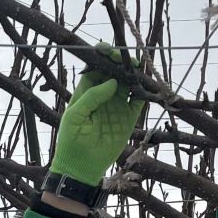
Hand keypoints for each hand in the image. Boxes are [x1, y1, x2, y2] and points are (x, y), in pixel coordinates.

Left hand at [49, 48, 146, 186]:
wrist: (81, 167)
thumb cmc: (71, 141)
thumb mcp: (75, 117)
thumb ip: (91, 97)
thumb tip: (112, 81)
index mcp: (86, 93)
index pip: (95, 68)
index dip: (102, 58)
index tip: (108, 50)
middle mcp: (103, 96)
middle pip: (114, 72)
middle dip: (121, 63)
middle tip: (127, 60)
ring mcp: (116, 106)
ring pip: (128, 84)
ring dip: (134, 75)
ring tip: (138, 69)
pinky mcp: (128, 118)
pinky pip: (138, 101)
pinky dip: (144, 92)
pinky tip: (146, 86)